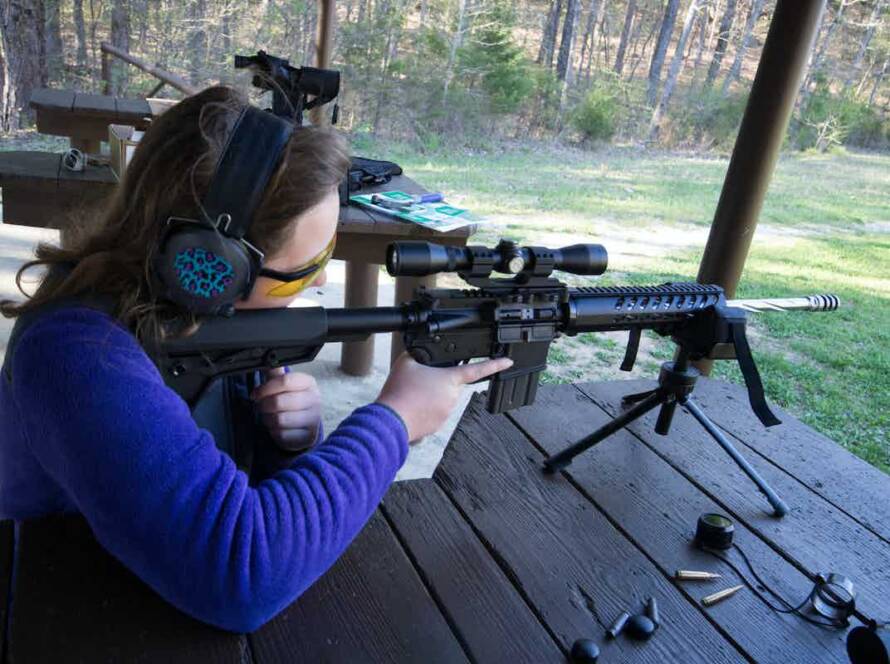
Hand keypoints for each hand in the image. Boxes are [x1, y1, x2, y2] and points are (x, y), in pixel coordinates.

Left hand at [251, 368, 322, 451]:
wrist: (305, 425)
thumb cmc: (292, 402)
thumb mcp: (285, 386)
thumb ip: (276, 373)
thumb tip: (267, 358)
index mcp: (309, 383)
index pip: (285, 381)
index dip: (265, 388)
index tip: (256, 394)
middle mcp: (315, 400)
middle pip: (278, 402)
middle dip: (264, 406)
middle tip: (263, 407)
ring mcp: (314, 420)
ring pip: (279, 420)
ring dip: (268, 420)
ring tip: (271, 417)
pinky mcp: (307, 437)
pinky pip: (282, 435)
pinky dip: (275, 433)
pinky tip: (278, 428)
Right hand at [376, 353, 513, 442]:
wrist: (391, 421)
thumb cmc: (400, 392)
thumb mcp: (406, 362)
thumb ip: (418, 354)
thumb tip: (420, 354)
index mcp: (450, 380)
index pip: (477, 371)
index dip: (494, 365)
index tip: (507, 362)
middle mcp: (452, 397)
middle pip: (450, 384)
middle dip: (437, 382)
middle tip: (418, 382)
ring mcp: (445, 414)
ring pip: (441, 400)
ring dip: (430, 397)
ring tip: (411, 396)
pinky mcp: (437, 426)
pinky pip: (434, 414)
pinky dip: (424, 410)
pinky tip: (411, 407)